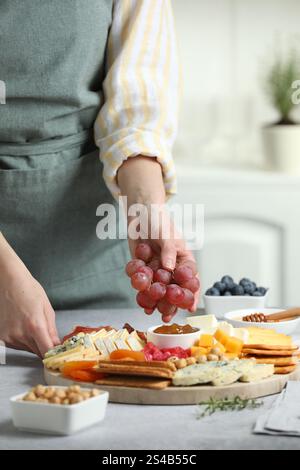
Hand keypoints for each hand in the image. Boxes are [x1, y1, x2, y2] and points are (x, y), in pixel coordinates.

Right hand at [0, 234, 59, 356]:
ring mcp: (9, 336)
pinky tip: (21, 325)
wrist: (8, 281)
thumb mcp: (46, 308)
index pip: (47, 352)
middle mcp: (20, 334)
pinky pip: (16, 345)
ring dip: (33, 342)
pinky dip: (22, 340)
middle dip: (45, 347)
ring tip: (30, 323)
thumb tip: (57, 346)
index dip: (54, 356)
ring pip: (27, 349)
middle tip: (46, 334)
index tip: (59, 356)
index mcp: (35, 326)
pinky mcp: (2, 337)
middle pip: (38, 352)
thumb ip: (52, 330)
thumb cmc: (28, 289)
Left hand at [117, 155, 199, 321]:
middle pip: (173, 289)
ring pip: (157, 288)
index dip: (191, 293)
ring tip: (150, 310)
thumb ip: (169, 251)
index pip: (190, 279)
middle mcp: (171, 267)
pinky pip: (142, 281)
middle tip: (167, 317)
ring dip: (153, 299)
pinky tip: (140, 294)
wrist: (139, 213)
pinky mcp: (142, 268)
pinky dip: (140, 287)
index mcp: (183, 260)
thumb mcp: (167, 234)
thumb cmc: (159, 220)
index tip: (190, 307)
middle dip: (170, 303)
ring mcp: (156, 269)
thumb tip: (169, 268)